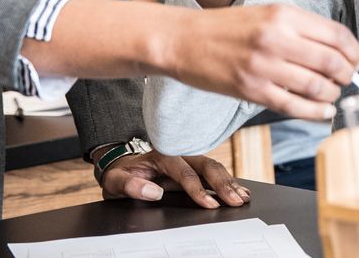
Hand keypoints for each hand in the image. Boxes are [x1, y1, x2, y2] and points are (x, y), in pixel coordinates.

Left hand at [97, 151, 250, 208]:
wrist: (123, 167)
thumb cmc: (121, 175)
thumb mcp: (115, 181)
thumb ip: (130, 185)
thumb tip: (153, 192)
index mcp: (162, 155)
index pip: (185, 172)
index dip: (198, 189)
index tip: (210, 205)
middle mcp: (179, 153)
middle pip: (206, 165)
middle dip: (222, 184)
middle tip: (235, 201)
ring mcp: (188, 159)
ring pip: (213, 167)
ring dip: (229, 182)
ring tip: (242, 198)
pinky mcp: (193, 168)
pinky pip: (213, 172)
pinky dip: (228, 181)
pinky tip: (239, 190)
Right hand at [165, 3, 358, 120]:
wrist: (184, 39)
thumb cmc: (226, 27)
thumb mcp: (267, 14)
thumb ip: (301, 28)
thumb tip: (338, 51)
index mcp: (283, 15)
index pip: (337, 35)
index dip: (354, 52)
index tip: (355, 61)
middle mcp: (276, 38)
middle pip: (333, 62)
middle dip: (348, 76)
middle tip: (346, 79)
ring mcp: (264, 66)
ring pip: (317, 87)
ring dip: (332, 95)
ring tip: (330, 95)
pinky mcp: (252, 90)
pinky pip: (295, 106)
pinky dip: (315, 112)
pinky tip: (321, 111)